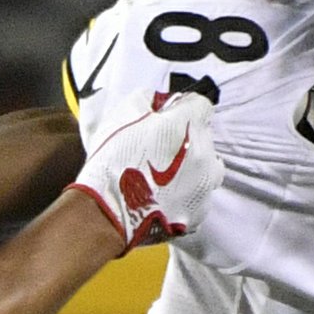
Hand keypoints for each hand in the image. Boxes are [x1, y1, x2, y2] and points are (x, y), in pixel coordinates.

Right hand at [68, 92, 218, 253]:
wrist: (106, 214)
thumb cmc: (112, 162)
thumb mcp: (123, 113)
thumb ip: (150, 100)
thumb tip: (161, 102)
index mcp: (188, 124)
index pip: (201, 105)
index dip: (183, 109)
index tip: (169, 118)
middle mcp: (205, 153)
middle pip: (205, 138)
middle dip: (186, 140)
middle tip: (158, 151)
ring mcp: (204, 187)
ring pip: (206, 170)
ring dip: (191, 169)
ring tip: (162, 178)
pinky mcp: (197, 214)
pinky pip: (197, 199)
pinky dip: (184, 197)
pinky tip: (162, 198)